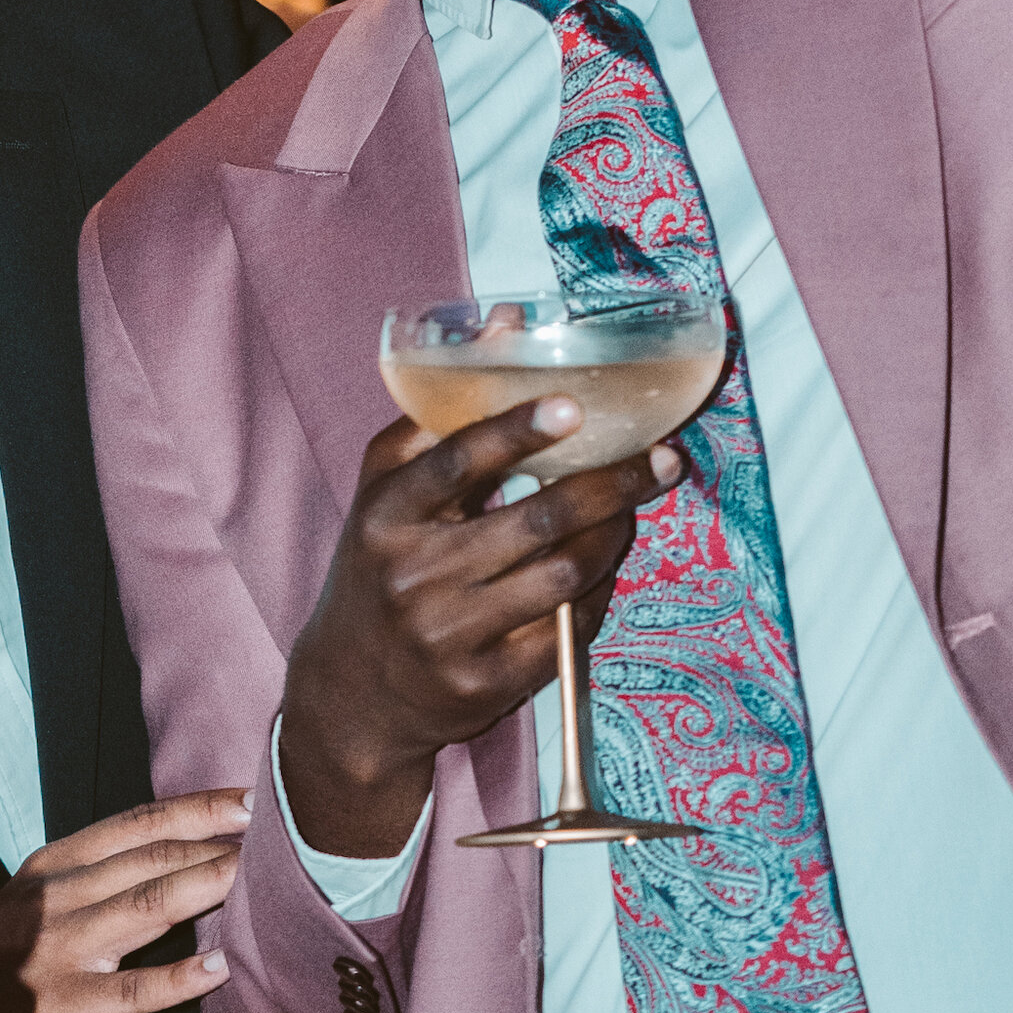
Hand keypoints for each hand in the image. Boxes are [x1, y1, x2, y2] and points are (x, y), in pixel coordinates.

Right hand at [0, 792, 245, 1012]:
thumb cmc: (1, 962)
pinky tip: (222, 968)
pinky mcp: (66, 1006)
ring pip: (150, 906)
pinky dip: (179, 977)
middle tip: (283, 833)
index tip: (254, 798)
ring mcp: (64, 950)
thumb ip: (97, 878)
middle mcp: (62, 897)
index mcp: (57, 866)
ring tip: (265, 879)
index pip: (139, 823)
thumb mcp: (39, 903)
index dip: (200, 807)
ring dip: (210, 886)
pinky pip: (132, 992)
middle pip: (155, 857)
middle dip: (222, 842)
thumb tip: (178, 854)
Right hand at [276, 402, 684, 860]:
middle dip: (610, 484)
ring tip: (632, 509)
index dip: (515, 430)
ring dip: (612, 536)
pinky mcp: (483, 686)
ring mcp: (450, 635)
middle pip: (534, 521)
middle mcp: (415, 575)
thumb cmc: (378, 565)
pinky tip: (604, 567)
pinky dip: (595, 593)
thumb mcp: (385, 488)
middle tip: (662, 458)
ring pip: (561, 575)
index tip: (572, 406)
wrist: (350, 692)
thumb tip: (508, 321)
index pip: (456, 463)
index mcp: (386, 515)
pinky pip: (563, 632)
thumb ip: (440, 407)